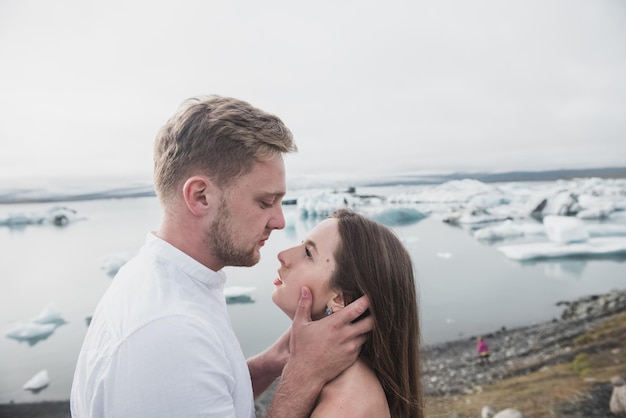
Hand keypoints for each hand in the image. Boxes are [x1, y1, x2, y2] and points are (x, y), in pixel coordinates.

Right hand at [265, 286, 372, 416]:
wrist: (305, 374)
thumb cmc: (301, 349)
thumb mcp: (299, 324)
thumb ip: (304, 305)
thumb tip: (305, 289)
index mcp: (335, 324)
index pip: (357, 309)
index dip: (367, 300)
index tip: (371, 294)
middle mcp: (346, 335)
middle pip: (370, 322)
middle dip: (375, 314)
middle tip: (375, 307)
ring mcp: (351, 348)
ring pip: (368, 334)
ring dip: (368, 327)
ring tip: (366, 320)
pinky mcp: (352, 358)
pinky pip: (362, 345)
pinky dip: (361, 339)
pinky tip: (357, 335)